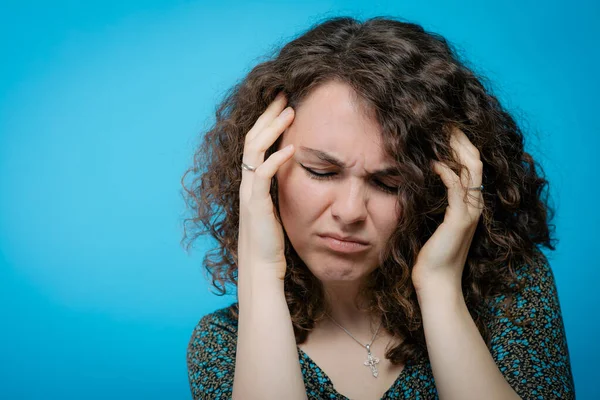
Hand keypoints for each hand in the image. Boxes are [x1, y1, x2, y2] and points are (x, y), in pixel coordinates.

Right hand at [237, 92, 295, 281]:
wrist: (262, 267)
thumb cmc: (272, 240)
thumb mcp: (278, 207)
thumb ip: (281, 187)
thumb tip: (297, 170)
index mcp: (252, 180)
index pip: (257, 141)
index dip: (268, 121)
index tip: (284, 103)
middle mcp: (247, 181)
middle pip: (253, 138)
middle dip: (268, 114)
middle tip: (284, 94)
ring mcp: (249, 192)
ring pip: (254, 150)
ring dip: (272, 129)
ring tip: (289, 111)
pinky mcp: (255, 204)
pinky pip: (263, 175)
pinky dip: (276, 159)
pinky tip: (292, 148)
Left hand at [411, 126, 483, 292]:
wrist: (435, 284)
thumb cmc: (429, 255)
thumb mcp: (430, 222)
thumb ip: (431, 202)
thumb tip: (416, 181)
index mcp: (468, 204)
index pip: (471, 164)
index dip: (461, 144)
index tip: (444, 127)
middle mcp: (474, 205)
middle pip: (475, 159)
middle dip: (460, 138)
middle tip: (444, 121)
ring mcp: (469, 212)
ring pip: (471, 169)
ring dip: (456, 148)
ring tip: (440, 131)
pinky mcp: (459, 220)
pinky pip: (456, 188)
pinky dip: (445, 172)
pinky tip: (432, 162)